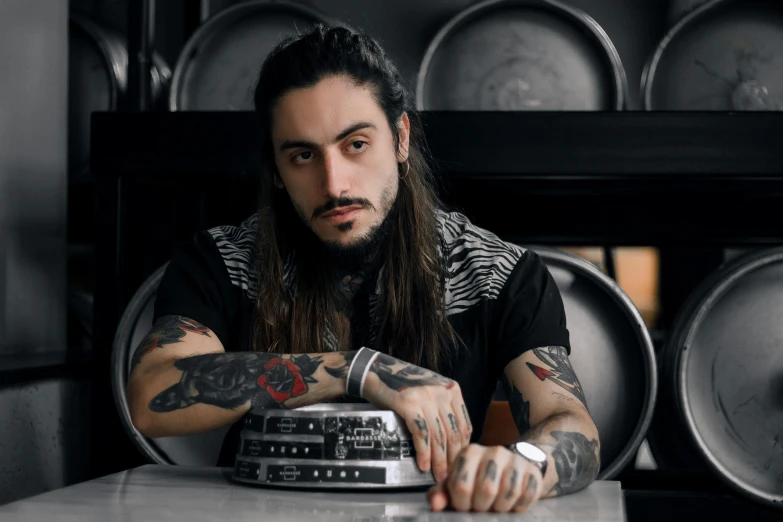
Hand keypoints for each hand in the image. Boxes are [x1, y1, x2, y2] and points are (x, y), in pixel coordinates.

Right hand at [360, 353, 471, 480]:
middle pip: (452, 432)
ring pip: (438, 435)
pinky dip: (424, 452)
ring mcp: (425, 395)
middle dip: (451, 459)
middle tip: (447, 475)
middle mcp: (441, 391)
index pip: (464, 425)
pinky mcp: (408, 402)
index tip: (456, 463)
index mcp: (451, 389)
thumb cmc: (403, 387)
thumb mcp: (430, 395)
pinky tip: (423, 463)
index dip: (461, 449)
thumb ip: (443, 413)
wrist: (376, 372)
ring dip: (438, 460)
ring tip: (436, 473)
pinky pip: (421, 433)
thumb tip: (453, 445)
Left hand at [426, 444, 543, 512]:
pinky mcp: (533, 472)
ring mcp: (516, 460)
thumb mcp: (455, 484)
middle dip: (481, 507)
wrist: (510, 470)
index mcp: (470, 452)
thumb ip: (441, 494)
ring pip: (507, 494)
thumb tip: (435, 504)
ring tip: (495, 506)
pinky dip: (518, 507)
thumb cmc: (477, 480)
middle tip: (481, 508)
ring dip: (500, 508)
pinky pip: (527, 497)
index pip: (461, 485)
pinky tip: (511, 504)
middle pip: (486, 490)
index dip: (461, 504)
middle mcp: (494, 451)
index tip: (464, 506)